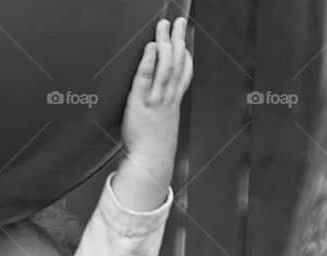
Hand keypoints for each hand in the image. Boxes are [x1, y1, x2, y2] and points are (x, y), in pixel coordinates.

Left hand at [121, 16, 192, 168]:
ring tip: (163, 27)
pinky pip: (145, 78)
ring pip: (165, 66)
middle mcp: (167, 98)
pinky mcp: (140, 103)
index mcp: (173, 103)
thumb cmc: (153, 147)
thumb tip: (160, 103)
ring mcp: (155, 100)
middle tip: (178, 22)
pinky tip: (149, 48)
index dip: (186, 54)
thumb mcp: (164, 125)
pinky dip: (148, 61)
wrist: (150, 161)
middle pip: (177, 63)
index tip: (185, 41)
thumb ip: (164, 110)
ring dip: (165, 43)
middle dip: (178, 40)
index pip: (184, 74)